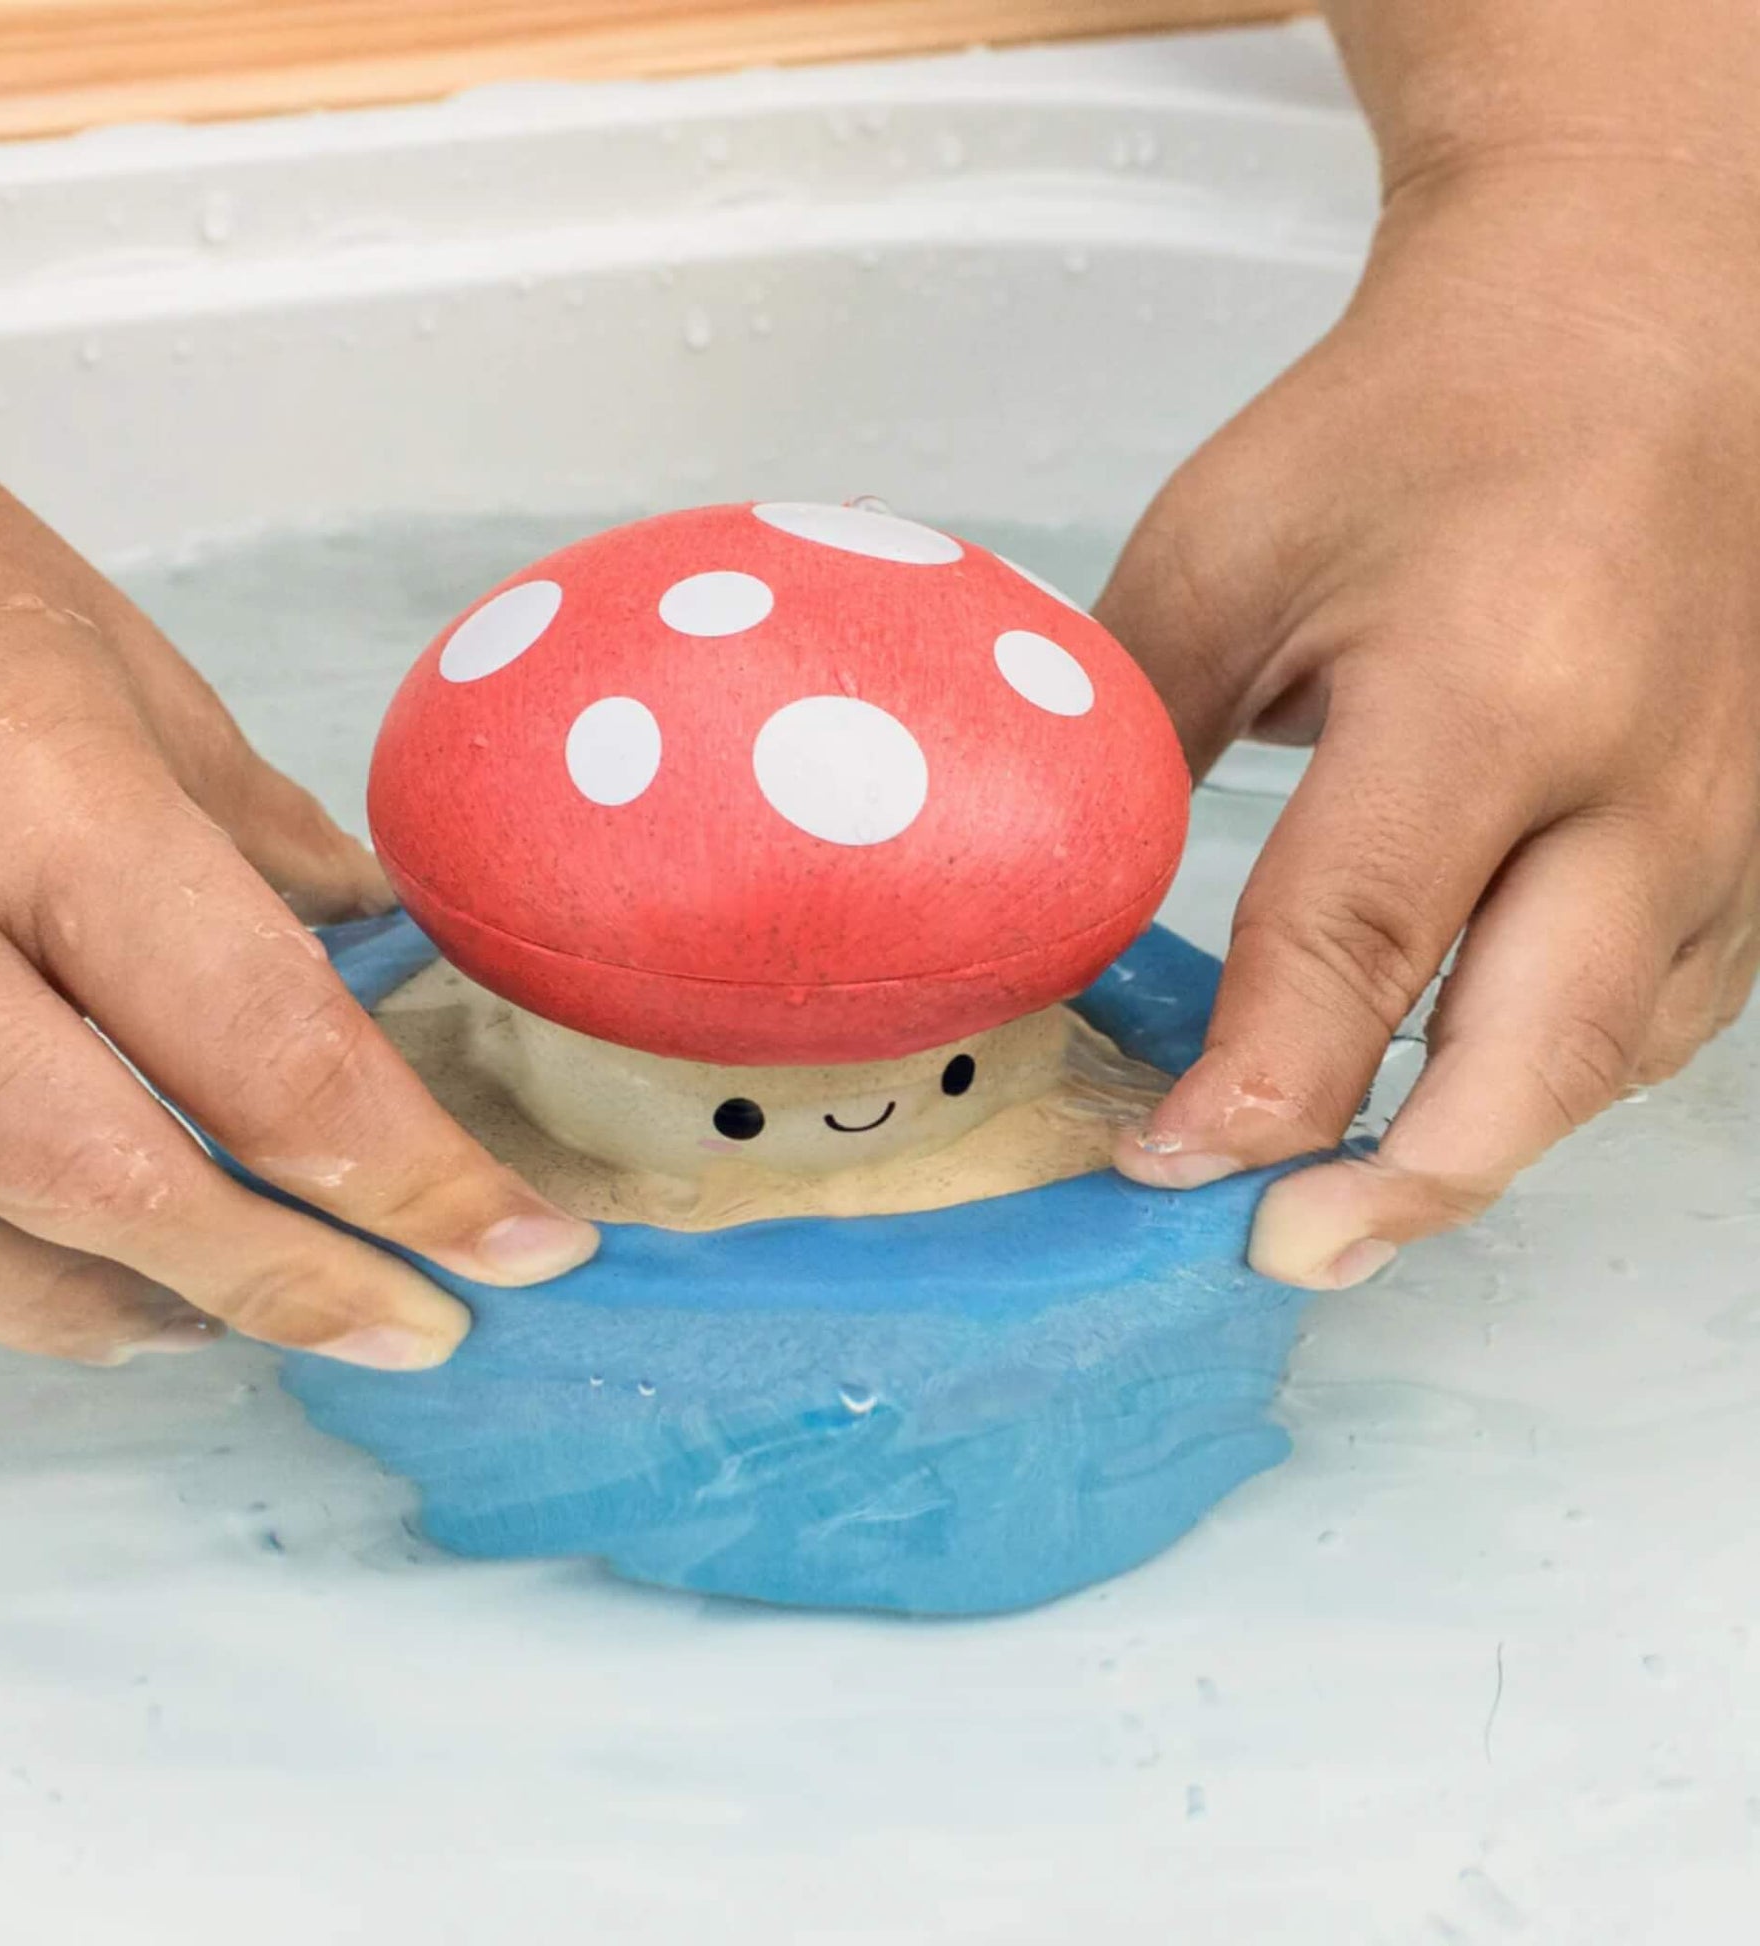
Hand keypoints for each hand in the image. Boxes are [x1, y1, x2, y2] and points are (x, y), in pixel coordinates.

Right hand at [0, 324, 596, 1365]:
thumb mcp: (151, 698)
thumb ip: (268, 858)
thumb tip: (380, 961)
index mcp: (55, 812)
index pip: (275, 1055)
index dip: (419, 1181)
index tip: (522, 1246)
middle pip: (114, 1191)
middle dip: (288, 1286)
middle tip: (413, 1325)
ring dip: (112, 1308)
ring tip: (226, 1312)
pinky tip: (31, 1272)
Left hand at [1100, 155, 1759, 1287]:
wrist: (1636, 319)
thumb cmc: (1419, 420)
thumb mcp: (1222, 558)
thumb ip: (1137, 740)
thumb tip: (1058, 907)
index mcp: (1493, 694)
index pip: (1356, 946)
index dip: (1252, 1087)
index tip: (1159, 1165)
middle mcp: (1645, 781)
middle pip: (1529, 1061)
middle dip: (1395, 1190)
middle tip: (1275, 1255)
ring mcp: (1736, 818)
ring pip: (1607, 1060)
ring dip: (1470, 1149)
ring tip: (1338, 1203)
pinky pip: (1662, 1010)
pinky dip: (1545, 1077)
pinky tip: (1453, 1095)